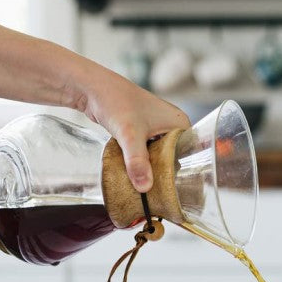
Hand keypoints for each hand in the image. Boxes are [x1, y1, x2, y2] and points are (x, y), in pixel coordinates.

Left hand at [73, 71, 188, 192]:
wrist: (92, 88)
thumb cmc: (115, 102)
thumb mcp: (129, 135)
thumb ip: (137, 162)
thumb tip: (145, 187)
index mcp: (180, 123)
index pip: (188, 155)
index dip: (180, 172)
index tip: (170, 190)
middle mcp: (171, 125)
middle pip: (173, 158)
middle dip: (163, 173)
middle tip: (155, 194)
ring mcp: (156, 128)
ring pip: (158, 156)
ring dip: (149, 168)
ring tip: (144, 186)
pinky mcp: (141, 131)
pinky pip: (145, 152)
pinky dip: (139, 162)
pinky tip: (133, 173)